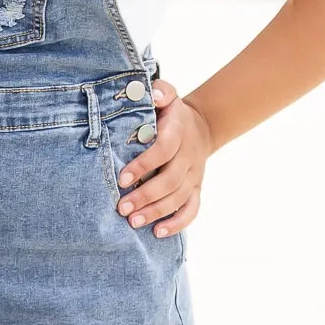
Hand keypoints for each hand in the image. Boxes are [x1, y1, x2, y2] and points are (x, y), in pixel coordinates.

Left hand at [115, 78, 212, 238]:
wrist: (201, 126)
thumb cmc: (171, 112)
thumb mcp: (168, 95)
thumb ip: (160, 91)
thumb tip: (152, 95)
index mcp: (179, 132)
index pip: (163, 150)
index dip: (144, 165)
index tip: (122, 178)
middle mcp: (189, 156)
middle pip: (171, 180)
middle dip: (146, 196)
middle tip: (122, 208)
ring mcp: (194, 174)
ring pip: (179, 198)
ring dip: (157, 212)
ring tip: (133, 222)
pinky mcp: (196, 188)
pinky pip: (192, 209)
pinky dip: (178, 223)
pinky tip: (158, 233)